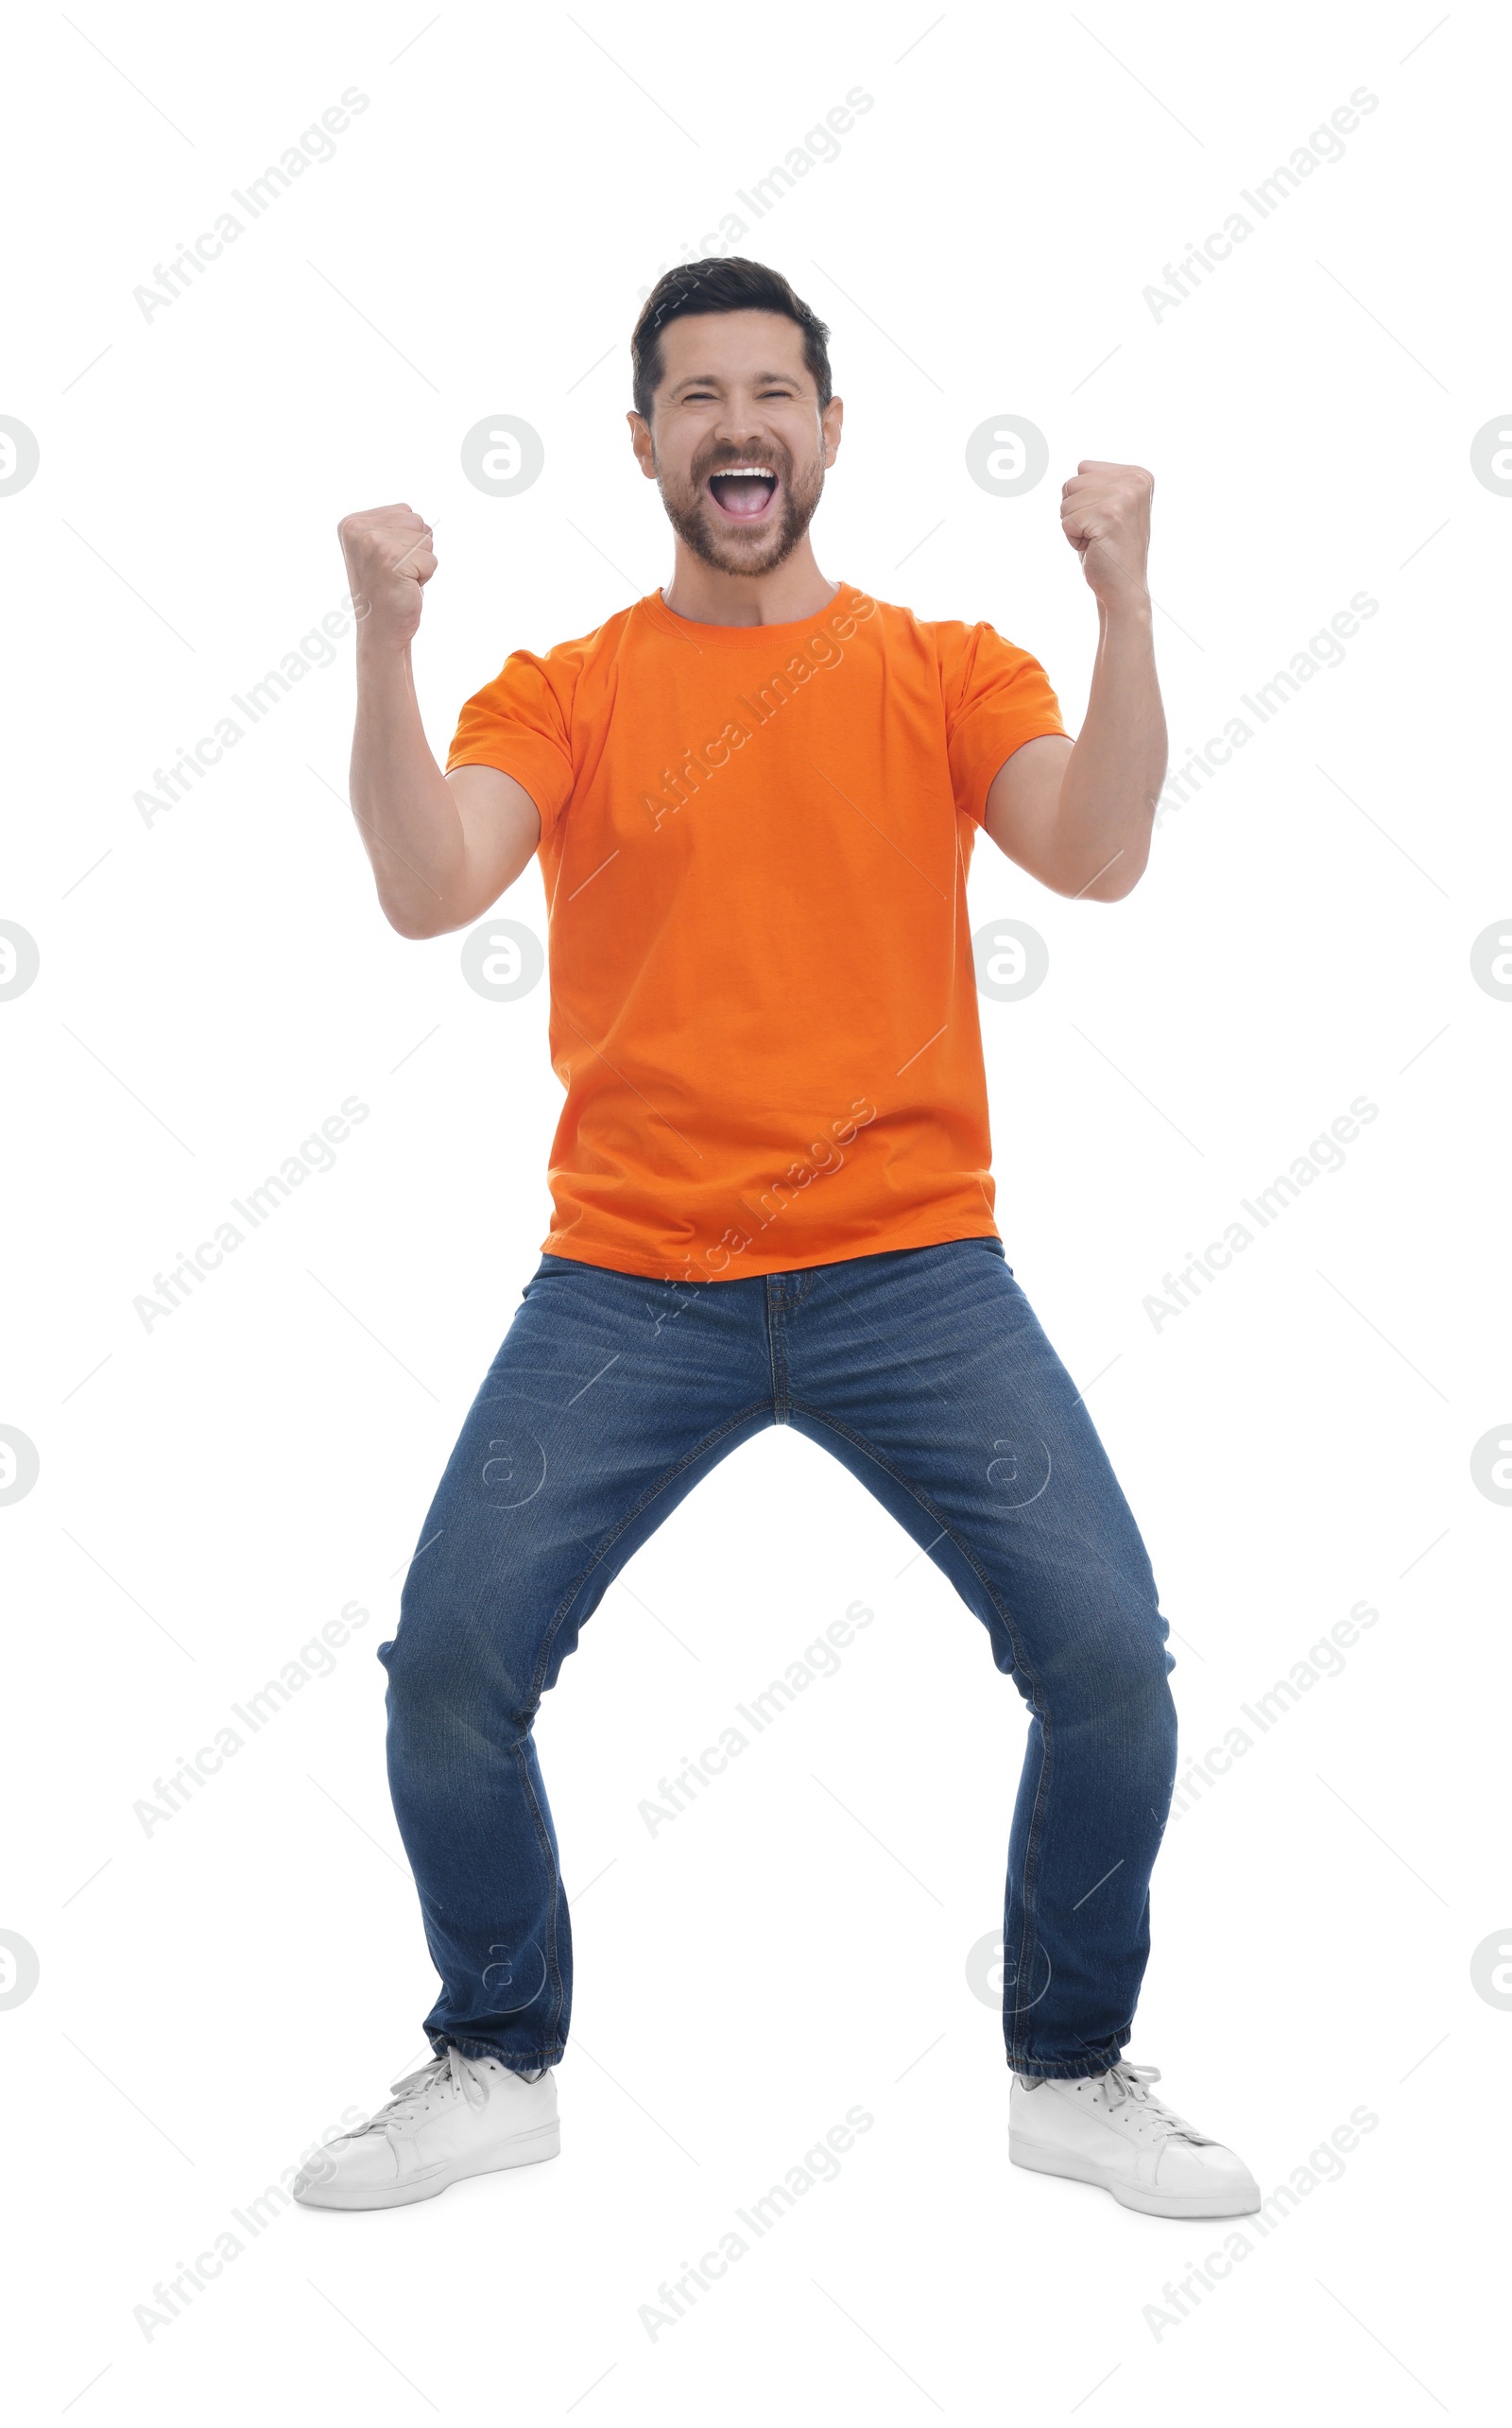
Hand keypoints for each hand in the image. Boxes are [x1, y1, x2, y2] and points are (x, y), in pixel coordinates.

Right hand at [337, 503, 436, 645]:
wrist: (380, 631)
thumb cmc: (386, 590)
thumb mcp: (379, 549)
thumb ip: (392, 526)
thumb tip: (420, 519)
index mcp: (351, 523)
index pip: (405, 511)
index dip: (406, 539)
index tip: (388, 562)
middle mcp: (358, 530)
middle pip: (417, 521)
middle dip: (416, 549)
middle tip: (396, 572)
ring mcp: (373, 544)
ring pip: (426, 539)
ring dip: (421, 562)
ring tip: (400, 579)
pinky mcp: (392, 561)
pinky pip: (431, 560)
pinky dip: (426, 577)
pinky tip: (405, 588)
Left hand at [1059, 461, 1152, 607]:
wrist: (1123, 587)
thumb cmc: (1110, 548)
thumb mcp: (1111, 505)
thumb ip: (1100, 482)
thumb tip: (1080, 465)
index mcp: (1139, 474)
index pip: (1083, 468)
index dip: (1083, 498)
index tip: (1104, 518)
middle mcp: (1135, 481)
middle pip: (1072, 482)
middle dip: (1075, 510)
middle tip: (1099, 531)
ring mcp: (1124, 497)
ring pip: (1066, 501)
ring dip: (1074, 525)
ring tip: (1097, 539)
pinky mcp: (1108, 515)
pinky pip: (1066, 520)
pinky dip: (1072, 538)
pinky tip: (1094, 547)